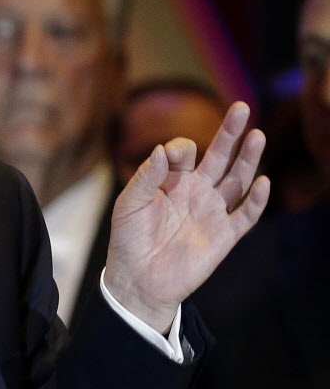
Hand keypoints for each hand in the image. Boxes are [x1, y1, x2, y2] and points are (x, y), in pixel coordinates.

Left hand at [105, 102, 269, 332]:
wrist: (137, 280)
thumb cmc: (128, 240)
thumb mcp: (127, 204)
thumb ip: (145, 177)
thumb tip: (163, 150)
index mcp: (172, 181)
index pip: (185, 152)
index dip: (180, 148)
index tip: (169, 156)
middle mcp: (196, 192)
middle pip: (220, 157)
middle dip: (230, 133)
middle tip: (241, 107)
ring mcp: (212, 212)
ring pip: (237, 180)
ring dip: (248, 159)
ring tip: (257, 134)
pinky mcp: (224, 236)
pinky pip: (246, 215)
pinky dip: (256, 200)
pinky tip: (261, 181)